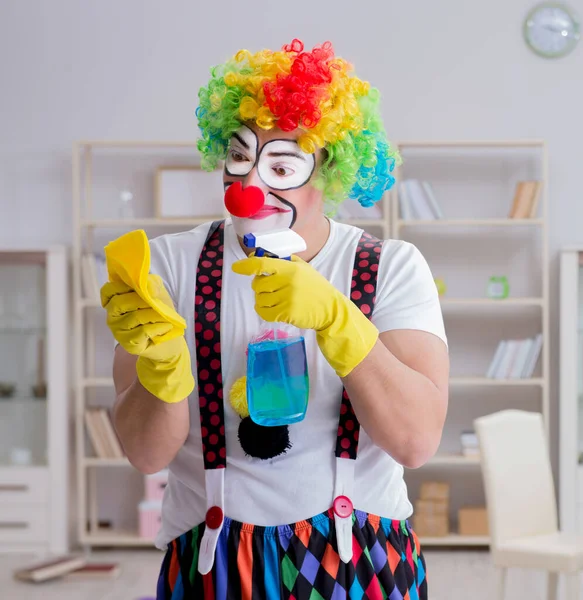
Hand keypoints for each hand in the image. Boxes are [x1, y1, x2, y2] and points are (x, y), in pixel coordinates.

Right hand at [101, 275, 183, 360]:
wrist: (169, 338)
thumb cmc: (159, 312)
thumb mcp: (157, 292)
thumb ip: (150, 283)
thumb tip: (147, 286)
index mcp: (115, 301)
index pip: (108, 290)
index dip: (122, 286)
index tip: (140, 288)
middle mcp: (112, 316)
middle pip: (119, 303)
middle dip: (142, 300)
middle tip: (157, 303)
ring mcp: (118, 331)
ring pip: (134, 317)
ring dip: (154, 314)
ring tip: (165, 315)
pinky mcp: (128, 344)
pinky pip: (143, 331)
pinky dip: (158, 327)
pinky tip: (166, 326)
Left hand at [232, 255, 377, 376]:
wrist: (331, 309)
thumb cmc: (315, 287)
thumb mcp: (303, 268)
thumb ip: (284, 261)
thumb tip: (258, 256)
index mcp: (290, 268)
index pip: (262, 264)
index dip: (246, 265)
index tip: (237, 267)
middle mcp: (288, 282)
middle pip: (257, 284)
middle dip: (260, 286)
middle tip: (271, 288)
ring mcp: (287, 299)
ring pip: (259, 299)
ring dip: (262, 300)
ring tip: (275, 300)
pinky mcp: (287, 314)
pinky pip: (263, 312)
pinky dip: (263, 311)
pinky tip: (273, 309)